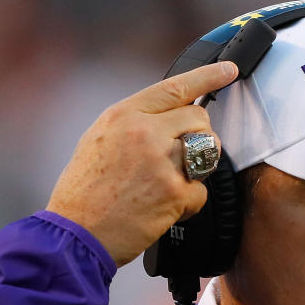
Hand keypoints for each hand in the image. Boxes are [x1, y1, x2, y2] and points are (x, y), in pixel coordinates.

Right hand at [45, 61, 237, 266]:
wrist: (76, 234)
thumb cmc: (84, 194)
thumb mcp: (99, 141)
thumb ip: (134, 123)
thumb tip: (167, 117)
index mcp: (123, 115)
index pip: (175, 87)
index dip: (208, 76)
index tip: (228, 69)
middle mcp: (144, 131)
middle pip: (199, 119)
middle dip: (199, 137)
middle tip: (183, 159)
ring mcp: (161, 161)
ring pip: (208, 150)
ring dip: (198, 168)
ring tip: (171, 183)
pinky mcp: (174, 192)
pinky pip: (202, 190)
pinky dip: (190, 203)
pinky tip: (166, 209)